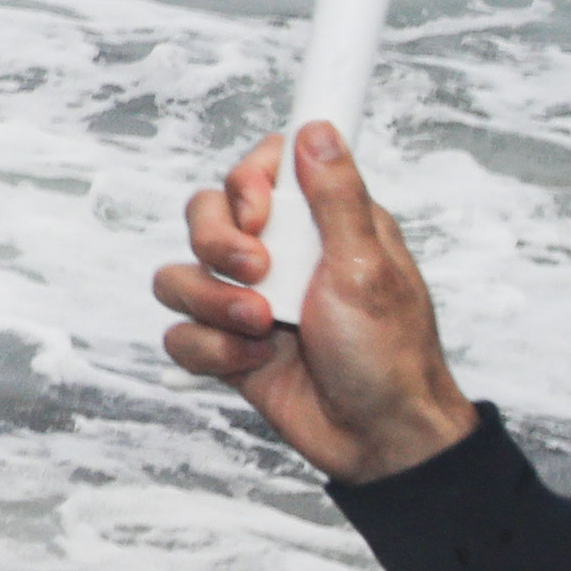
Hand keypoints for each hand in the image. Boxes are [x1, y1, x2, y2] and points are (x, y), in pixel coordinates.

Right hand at [152, 124, 478, 483]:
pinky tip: (252, 362)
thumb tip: (318, 130)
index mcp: (319, 227)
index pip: (258, 171)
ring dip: (214, 303)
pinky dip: (211, 349)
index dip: (245, 182)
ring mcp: (246, 299)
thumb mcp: (368, 268)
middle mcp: (278, 256)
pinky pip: (179, 332)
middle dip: (218, 243)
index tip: (259, 209)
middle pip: (203, 214)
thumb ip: (336, 198)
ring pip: (180, 274)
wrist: (376, 440)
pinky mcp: (224, 344)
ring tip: (260, 328)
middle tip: (258, 272)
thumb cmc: (390, 356)